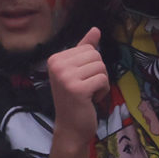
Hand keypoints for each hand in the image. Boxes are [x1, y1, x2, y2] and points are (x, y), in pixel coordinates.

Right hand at [45, 28, 108, 157]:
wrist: (70, 128)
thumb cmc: (76, 99)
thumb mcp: (79, 71)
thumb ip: (85, 49)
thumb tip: (96, 29)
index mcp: (55, 58)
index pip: (89, 48)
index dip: (91, 65)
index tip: (80, 80)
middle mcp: (57, 65)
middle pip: (96, 56)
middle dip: (97, 73)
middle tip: (85, 88)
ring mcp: (65, 77)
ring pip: (101, 67)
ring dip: (100, 83)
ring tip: (87, 94)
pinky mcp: (77, 89)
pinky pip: (103, 79)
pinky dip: (102, 91)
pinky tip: (91, 100)